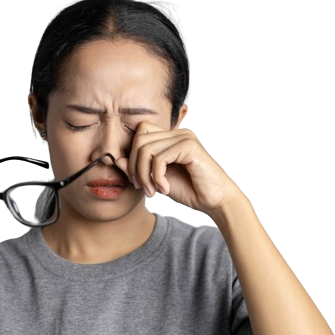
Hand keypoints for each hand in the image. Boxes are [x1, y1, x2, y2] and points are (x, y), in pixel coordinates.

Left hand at [117, 122, 241, 214]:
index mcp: (170, 138)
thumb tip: (118, 159)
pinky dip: (156, 177)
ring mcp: (184, 137)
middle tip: (143, 188)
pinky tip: (164, 190)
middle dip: (135, 167)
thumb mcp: (156, 180)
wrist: (216, 201)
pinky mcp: (189, 147)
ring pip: (145, 149)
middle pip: (139, 140)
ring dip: (144, 175)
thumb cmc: (189, 190)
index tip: (136, 181)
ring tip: (152, 191)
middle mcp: (177, 133)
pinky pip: (159, 158)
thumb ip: (139, 169)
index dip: (132, 156)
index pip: (139, 133)